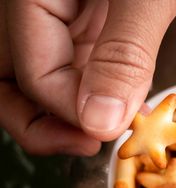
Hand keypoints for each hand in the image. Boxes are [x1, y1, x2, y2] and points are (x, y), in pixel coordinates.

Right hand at [0, 0, 175, 155]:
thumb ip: (123, 53)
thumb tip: (100, 123)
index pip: (31, 74)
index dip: (69, 113)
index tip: (108, 135)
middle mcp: (38, 6)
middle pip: (13, 81)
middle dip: (42, 124)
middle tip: (87, 147)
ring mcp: (64, 15)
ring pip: (45, 79)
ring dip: (71, 115)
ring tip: (108, 133)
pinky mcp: (93, 21)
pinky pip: (79, 67)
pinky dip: (97, 95)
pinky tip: (123, 107)